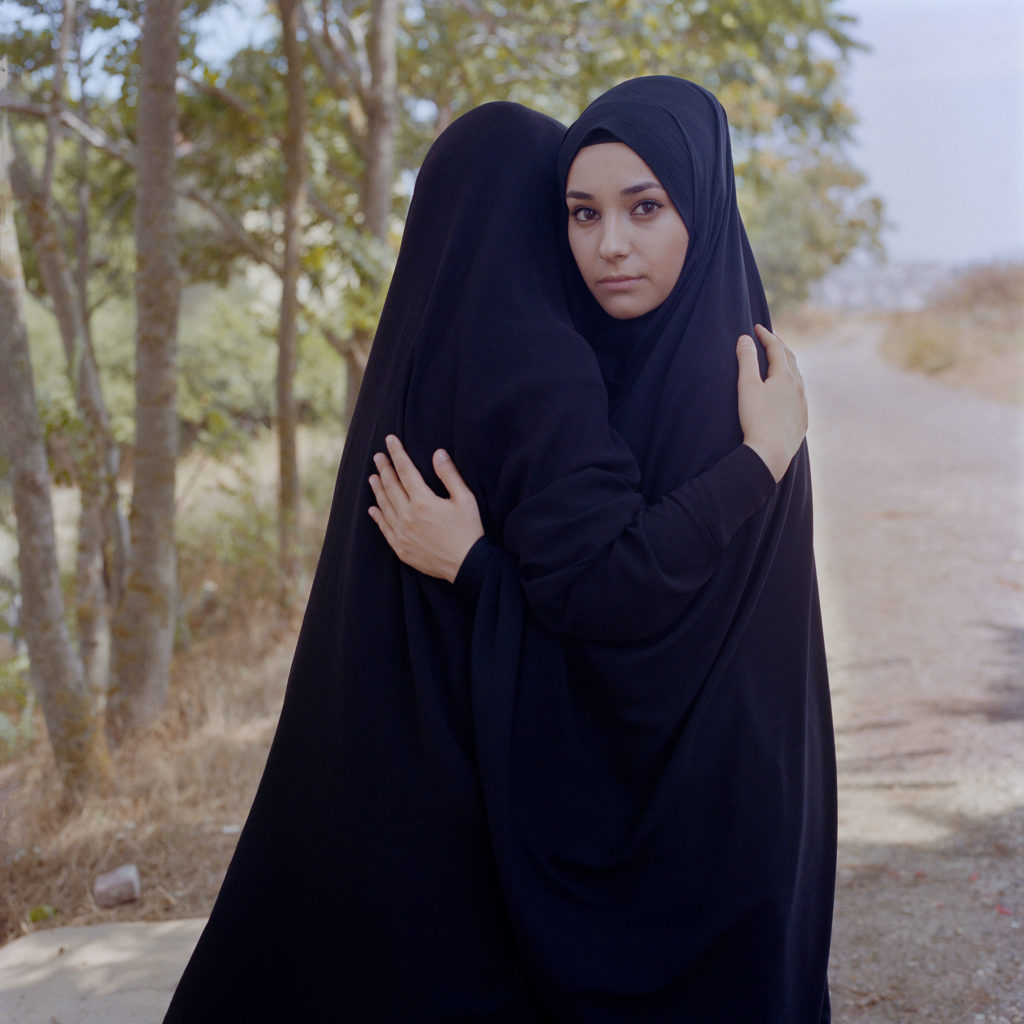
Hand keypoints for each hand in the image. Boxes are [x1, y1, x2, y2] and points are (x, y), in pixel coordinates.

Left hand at [368, 435, 483, 582]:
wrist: (466, 565)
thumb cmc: (469, 530)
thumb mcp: (465, 499)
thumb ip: (449, 475)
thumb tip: (438, 453)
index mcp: (424, 501)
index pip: (405, 471)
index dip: (397, 453)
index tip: (389, 440)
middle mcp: (408, 516)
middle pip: (391, 486)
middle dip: (384, 468)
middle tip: (378, 456)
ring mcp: (402, 533)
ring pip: (385, 506)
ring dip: (378, 489)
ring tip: (372, 477)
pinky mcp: (401, 548)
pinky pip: (384, 528)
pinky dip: (378, 516)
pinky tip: (373, 508)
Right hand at [737, 324, 807, 481]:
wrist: (771, 453)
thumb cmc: (756, 419)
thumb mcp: (747, 387)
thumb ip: (746, 360)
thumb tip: (745, 339)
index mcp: (785, 376)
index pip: (776, 348)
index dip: (766, 336)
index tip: (756, 327)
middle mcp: (798, 387)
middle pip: (790, 359)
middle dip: (779, 346)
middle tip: (769, 338)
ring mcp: (802, 404)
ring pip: (797, 377)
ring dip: (787, 365)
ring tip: (779, 361)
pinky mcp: (801, 419)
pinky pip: (799, 395)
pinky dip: (791, 384)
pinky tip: (787, 391)